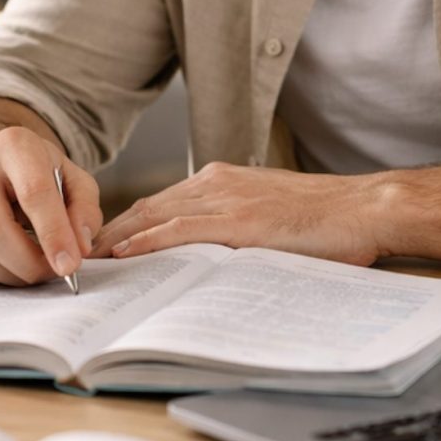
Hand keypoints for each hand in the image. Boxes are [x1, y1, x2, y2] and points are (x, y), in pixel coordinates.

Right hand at [0, 127, 103, 287]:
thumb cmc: (34, 173)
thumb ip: (84, 209)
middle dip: (29, 265)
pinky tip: (3, 266)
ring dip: (10, 277)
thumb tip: (80, 247)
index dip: (54, 234)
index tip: (70, 266)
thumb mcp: (71, 178)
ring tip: (30, 269)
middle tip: (52, 272)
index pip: (33, 193)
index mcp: (13, 145)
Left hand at [90, 162, 389, 265]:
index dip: (124, 226)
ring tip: (85, 260)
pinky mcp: (239, 221)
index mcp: (221, 181)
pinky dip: (147, 242)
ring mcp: (226, 199)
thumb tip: (204, 259)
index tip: (98, 245)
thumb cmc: (326, 219)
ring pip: (154, 217)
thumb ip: (233, 229)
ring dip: (116, 240)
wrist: (365, 208)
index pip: (157, 204)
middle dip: (108, 233)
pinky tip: (125, 255)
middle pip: (145, 208)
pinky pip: (180, 230)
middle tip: (74, 253)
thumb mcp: (268, 217)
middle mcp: (214, 183)